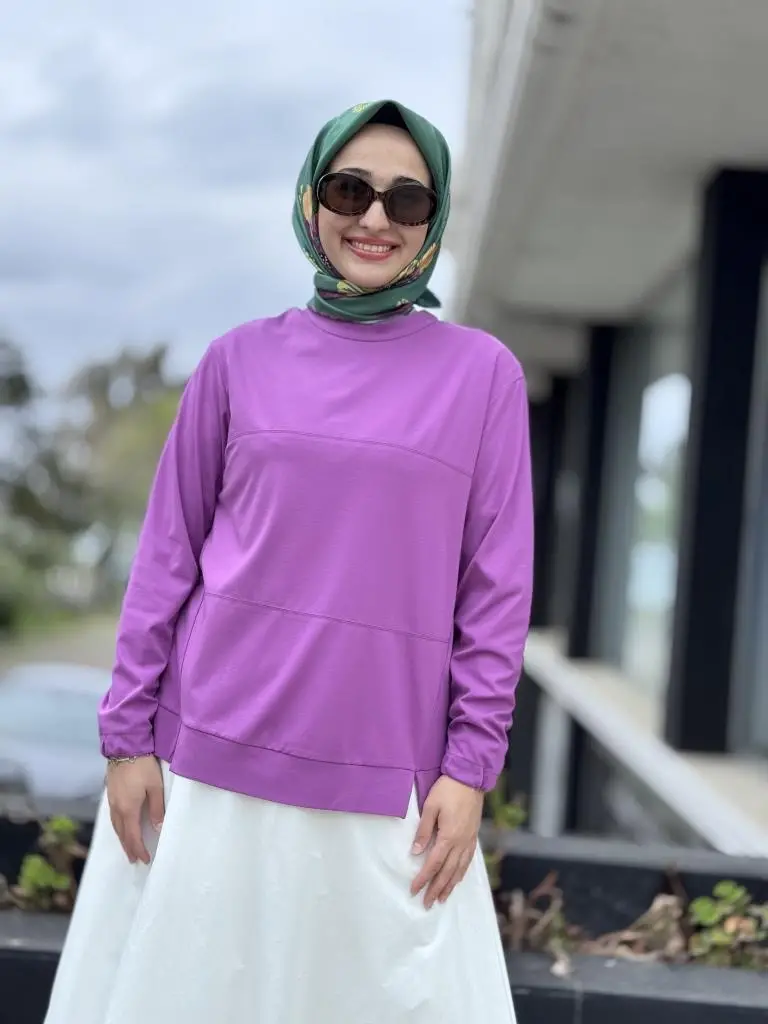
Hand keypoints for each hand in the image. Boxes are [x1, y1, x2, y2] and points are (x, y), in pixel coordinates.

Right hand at [106, 756, 164, 864]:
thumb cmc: (143, 767)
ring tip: (128, 848)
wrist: (125, 747)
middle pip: (122, 834)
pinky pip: (113, 817)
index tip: (145, 859)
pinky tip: (121, 827)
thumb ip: (156, 809)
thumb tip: (157, 829)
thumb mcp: (155, 787)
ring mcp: (111, 801)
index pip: (133, 836)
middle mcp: (117, 808)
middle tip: (134, 860)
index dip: (138, 849)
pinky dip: (118, 827)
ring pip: (115, 826)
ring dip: (122, 839)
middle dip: (128, 848)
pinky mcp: (110, 793)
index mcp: (128, 809)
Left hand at [410, 775, 483, 908]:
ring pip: (459, 869)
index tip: (414, 890)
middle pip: (447, 872)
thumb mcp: (430, 807)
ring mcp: (469, 840)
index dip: (423, 879)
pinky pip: (468, 860)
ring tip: (442, 899)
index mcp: (448, 836)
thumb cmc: (447, 790)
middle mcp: (461, 843)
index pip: (434, 864)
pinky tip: (457, 878)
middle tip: (427, 903)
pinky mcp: (474, 835)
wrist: (470, 777)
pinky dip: (461, 873)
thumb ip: (423, 830)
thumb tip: (415, 852)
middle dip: (436, 889)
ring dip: (450, 885)